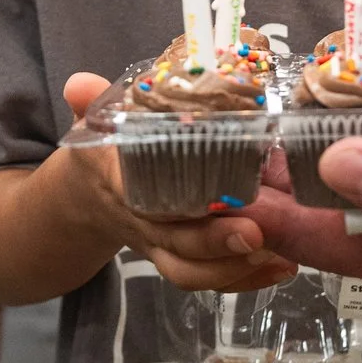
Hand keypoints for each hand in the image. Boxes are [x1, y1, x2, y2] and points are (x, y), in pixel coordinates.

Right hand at [56, 72, 296, 293]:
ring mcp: (160, 247)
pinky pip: (208, 279)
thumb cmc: (105, 153)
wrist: (86, 199)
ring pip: (192, 271)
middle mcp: (141, 224)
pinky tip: (282, 267)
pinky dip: (246, 278)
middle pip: (176, 244)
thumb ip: (93, 104)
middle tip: (258, 233)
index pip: (145, 201)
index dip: (178, 208)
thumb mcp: (96, 125)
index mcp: (121, 185)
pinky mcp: (181, 258)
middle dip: (216, 243)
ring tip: (279, 255)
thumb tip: (79, 83)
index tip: (215, 201)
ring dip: (236, 269)